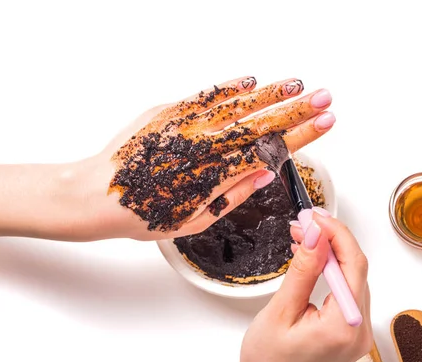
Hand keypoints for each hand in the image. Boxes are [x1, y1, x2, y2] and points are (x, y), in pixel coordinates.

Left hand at [0, 77, 334, 240]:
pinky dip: (230, 88)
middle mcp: (205, 147)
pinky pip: (205, 97)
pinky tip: (252, 80)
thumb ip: (234, 195)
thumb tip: (266, 171)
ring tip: (298, 84)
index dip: (302, 136)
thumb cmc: (144, 215)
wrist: (94, 195)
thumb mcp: (195, 220)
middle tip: (326, 98)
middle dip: (298, 110)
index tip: (326, 124)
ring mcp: (187, 126)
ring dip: (270, 95)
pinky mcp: (168, 113)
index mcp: (216, 176)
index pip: (270, 151)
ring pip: (238, 106)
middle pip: (261, 124)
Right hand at [237, 210, 372, 361]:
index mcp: (344, 326)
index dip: (337, 233)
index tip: (316, 216)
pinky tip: (313, 260)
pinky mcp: (352, 332)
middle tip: (303, 222)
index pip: (354, 264)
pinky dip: (331, 272)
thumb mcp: (280, 312)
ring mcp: (359, 333)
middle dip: (331, 240)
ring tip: (302, 237)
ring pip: (353, 278)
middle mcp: (360, 330)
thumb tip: (316, 235)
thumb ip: (303, 271)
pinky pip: (348, 292)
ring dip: (330, 254)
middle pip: (357, 268)